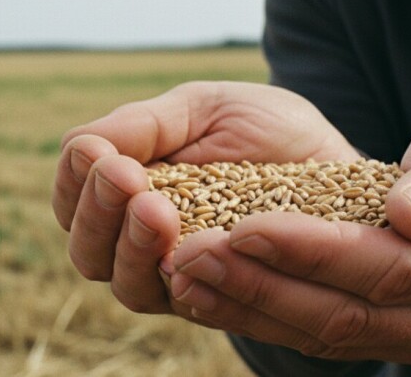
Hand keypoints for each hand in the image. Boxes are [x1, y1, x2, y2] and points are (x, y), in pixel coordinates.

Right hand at [52, 81, 358, 318]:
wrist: (335, 160)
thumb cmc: (267, 129)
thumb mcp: (205, 108)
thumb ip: (143, 125)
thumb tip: (82, 147)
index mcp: (132, 185)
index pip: (75, 196)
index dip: (78, 179)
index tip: (104, 154)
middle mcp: (146, 236)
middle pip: (88, 249)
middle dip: (100, 213)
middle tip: (128, 179)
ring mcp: (181, 271)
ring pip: (126, 283)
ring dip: (132, 247)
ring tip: (158, 211)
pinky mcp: (221, 297)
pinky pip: (186, 302)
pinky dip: (180, 279)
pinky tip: (190, 254)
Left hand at [168, 106, 410, 363]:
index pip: (388, 267)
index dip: (314, 252)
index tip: (246, 226)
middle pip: (346, 314)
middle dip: (262, 286)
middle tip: (192, 255)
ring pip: (324, 336)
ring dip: (250, 307)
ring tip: (185, 275)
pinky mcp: (389, 339)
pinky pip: (320, 337)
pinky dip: (264, 317)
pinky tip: (214, 294)